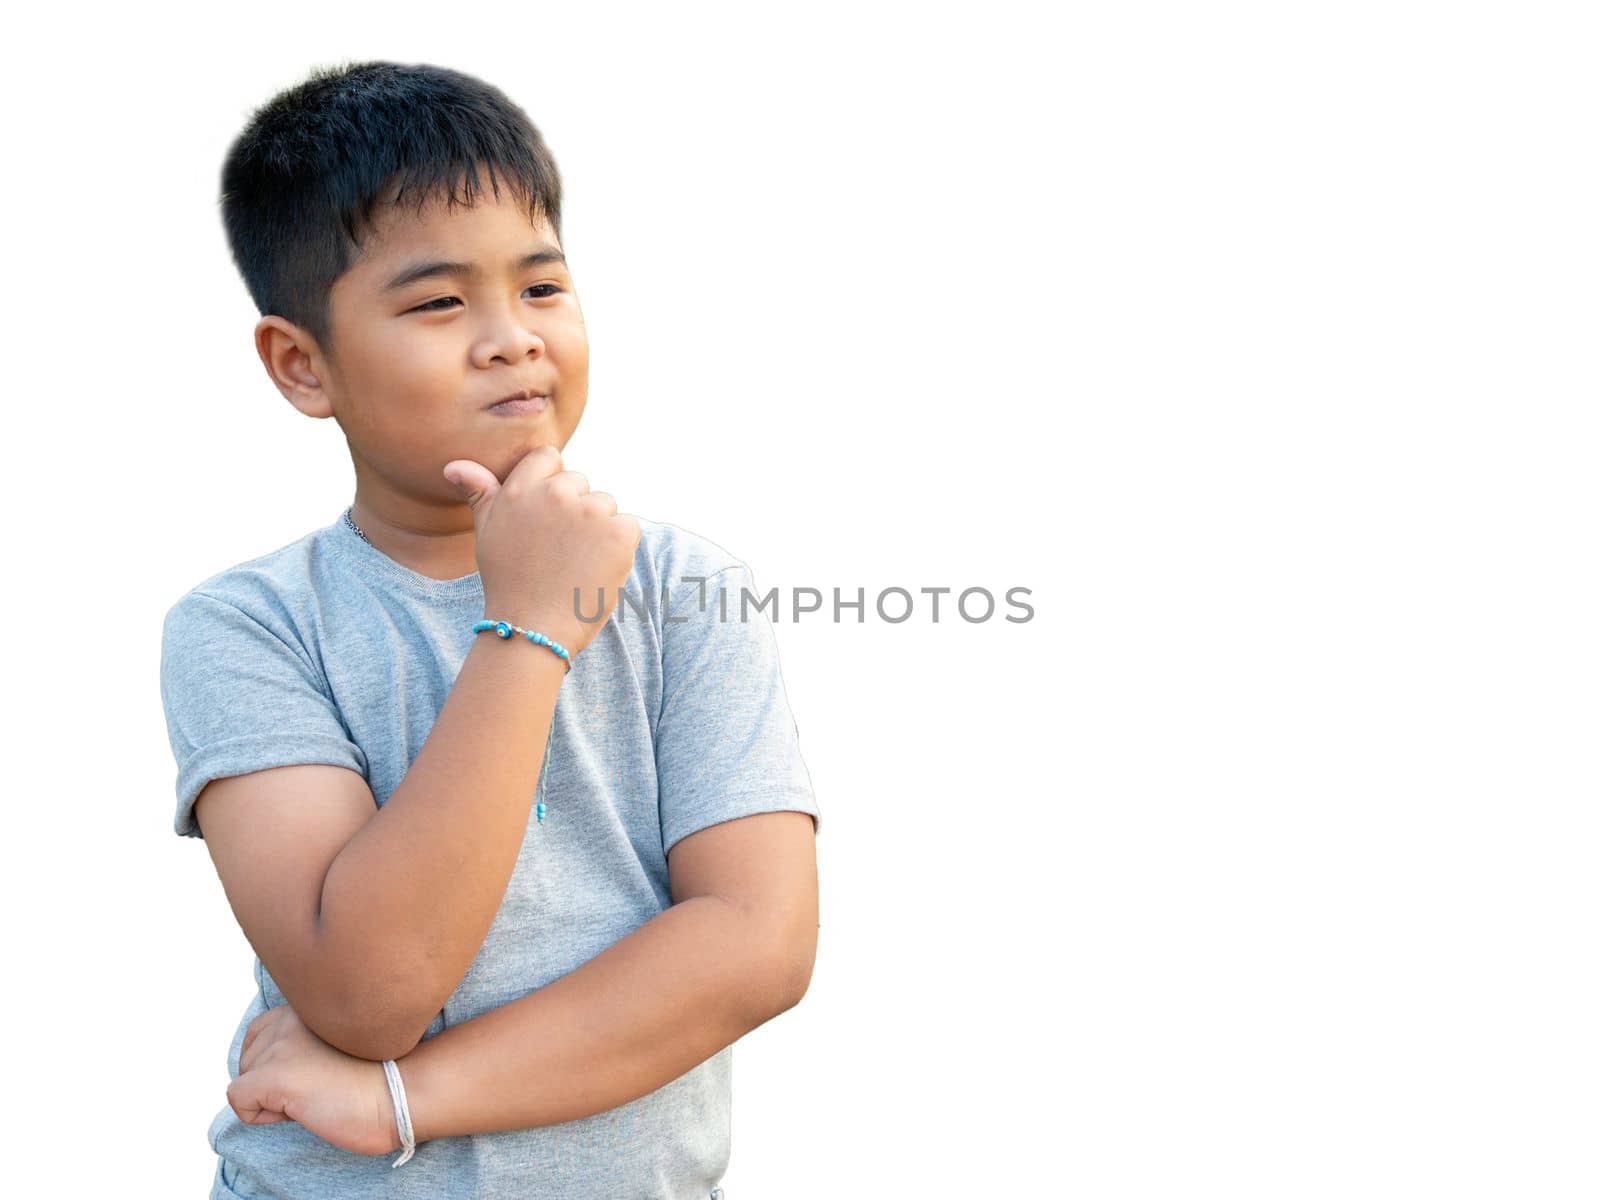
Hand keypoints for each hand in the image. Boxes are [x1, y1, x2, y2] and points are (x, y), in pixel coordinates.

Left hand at [229, 1004, 400, 1158]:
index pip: (260, 1030)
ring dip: (270, 1097)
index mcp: (308, 1005)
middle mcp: (290, 1017)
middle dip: (272, 1080)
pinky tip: (299, 1109)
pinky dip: (261, 1115)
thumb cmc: (381, 1075)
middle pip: (249, 1057)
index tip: (315, 1070)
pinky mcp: (274, 1075)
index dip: (278, 1060)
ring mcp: (281, 1045)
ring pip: (244, 1078)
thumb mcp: (342, 1039)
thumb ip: (307, 1037)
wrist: (402, 1094)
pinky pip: (240, 1102)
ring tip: (314, 1095)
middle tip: (318, 1084)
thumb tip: (271, 1066)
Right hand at [443, 444, 640, 655]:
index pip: (549, 458)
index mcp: (520, 489)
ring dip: (598, 529)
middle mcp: (554, 494)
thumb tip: (454, 466)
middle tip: (558, 551)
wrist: (533, 629)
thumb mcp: (487, 534)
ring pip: (605, 505)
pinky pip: (628, 526)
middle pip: (580, 483)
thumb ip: (480, 494)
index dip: (551, 486)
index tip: (547, 520)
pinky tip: (597, 568)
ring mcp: (589, 511)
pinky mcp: (618, 532)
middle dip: (575, 511)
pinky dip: (620, 547)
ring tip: (576, 563)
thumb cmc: (509, 583)